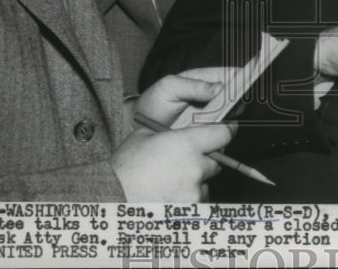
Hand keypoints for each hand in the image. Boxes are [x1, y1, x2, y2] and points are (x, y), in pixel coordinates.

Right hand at [112, 74, 235, 201]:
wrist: (111, 199)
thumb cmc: (126, 167)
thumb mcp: (145, 135)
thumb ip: (172, 130)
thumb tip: (190, 125)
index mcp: (187, 144)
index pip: (223, 134)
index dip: (224, 131)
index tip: (226, 130)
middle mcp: (195, 168)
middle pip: (215, 161)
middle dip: (203, 160)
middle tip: (180, 162)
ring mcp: (194, 192)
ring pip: (205, 183)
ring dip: (195, 182)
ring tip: (169, 182)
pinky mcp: (190, 211)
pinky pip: (197, 202)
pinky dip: (188, 199)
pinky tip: (168, 195)